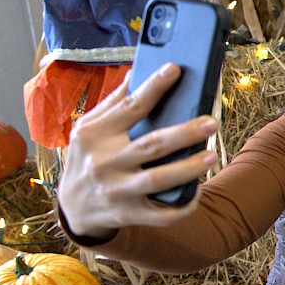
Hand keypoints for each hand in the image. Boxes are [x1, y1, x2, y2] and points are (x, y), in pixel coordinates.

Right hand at [57, 64, 218, 237]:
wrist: (72, 207)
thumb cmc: (88, 158)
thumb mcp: (89, 128)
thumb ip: (114, 102)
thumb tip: (137, 71)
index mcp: (96, 135)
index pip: (130, 107)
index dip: (153, 87)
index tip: (175, 70)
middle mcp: (105, 162)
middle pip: (151, 145)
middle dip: (184, 133)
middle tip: (212, 123)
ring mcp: (116, 190)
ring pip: (158, 179)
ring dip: (188, 168)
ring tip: (211, 155)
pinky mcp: (128, 214)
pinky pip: (161, 214)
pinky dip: (183, 205)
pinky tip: (197, 190)